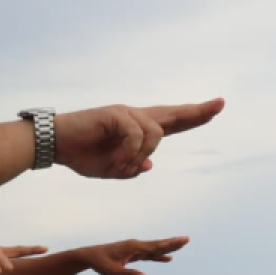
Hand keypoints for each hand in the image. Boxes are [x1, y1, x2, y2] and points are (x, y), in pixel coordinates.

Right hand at [53, 98, 224, 178]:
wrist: (54, 145)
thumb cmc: (79, 155)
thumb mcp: (110, 170)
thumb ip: (130, 168)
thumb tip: (149, 163)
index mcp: (135, 129)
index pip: (170, 122)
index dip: (192, 117)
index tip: (215, 109)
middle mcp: (134, 117)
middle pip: (172, 114)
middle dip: (197, 112)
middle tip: (221, 104)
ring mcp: (126, 113)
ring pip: (155, 134)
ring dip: (140, 155)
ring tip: (120, 166)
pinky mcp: (116, 113)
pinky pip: (137, 135)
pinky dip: (129, 152)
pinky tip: (116, 161)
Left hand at [81, 236, 189, 274]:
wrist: (89, 256)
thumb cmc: (100, 263)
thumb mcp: (114, 271)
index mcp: (134, 247)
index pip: (156, 246)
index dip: (170, 244)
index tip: (183, 240)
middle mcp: (136, 246)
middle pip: (158, 245)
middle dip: (173, 243)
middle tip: (187, 239)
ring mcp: (134, 249)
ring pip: (154, 249)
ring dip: (167, 248)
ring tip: (181, 245)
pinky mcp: (132, 253)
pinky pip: (148, 254)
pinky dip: (158, 255)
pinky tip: (167, 258)